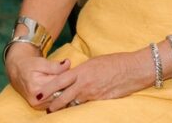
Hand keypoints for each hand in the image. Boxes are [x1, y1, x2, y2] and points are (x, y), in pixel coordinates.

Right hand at [5, 43, 71, 108]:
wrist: (17, 71)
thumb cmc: (30, 65)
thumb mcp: (41, 62)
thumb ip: (55, 65)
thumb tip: (68, 63)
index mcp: (36, 86)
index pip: (59, 83)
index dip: (69, 78)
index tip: (77, 74)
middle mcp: (37, 98)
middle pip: (59, 93)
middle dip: (68, 86)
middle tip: (76, 79)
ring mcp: (37, 105)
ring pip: (58, 99)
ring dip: (64, 92)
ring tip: (71, 84)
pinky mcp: (38, 107)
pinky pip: (54, 102)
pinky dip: (59, 96)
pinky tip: (63, 89)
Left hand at [36, 50, 151, 111]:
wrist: (133, 69)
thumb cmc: (115, 62)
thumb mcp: (94, 62)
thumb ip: (82, 70)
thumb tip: (74, 75)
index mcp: (82, 71)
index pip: (59, 81)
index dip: (48, 89)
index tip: (39, 95)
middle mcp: (85, 84)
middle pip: (63, 97)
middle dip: (53, 104)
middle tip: (46, 108)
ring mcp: (93, 94)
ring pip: (74, 103)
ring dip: (66, 106)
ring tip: (59, 109)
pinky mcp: (101, 101)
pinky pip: (87, 105)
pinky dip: (81, 106)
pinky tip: (78, 107)